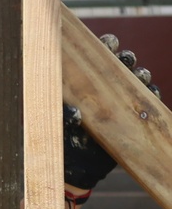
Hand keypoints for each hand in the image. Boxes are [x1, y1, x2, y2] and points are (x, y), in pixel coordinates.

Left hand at [63, 33, 160, 192]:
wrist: (76, 165)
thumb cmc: (60, 137)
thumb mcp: (55, 124)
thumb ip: (63, 116)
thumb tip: (74, 113)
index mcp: (83, 78)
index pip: (96, 55)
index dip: (106, 45)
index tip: (110, 43)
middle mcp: (104, 84)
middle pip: (121, 62)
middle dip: (126, 57)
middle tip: (126, 58)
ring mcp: (121, 99)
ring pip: (137, 78)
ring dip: (141, 74)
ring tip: (140, 75)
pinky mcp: (134, 114)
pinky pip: (149, 100)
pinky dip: (153, 94)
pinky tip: (152, 92)